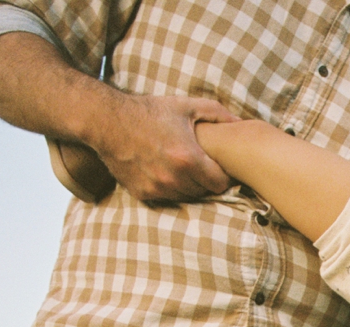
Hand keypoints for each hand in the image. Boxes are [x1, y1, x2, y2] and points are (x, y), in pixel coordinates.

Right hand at [88, 91, 239, 203]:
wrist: (108, 121)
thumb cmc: (149, 111)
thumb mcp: (186, 106)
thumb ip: (217, 114)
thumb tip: (241, 123)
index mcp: (188, 159)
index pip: (220, 184)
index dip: (222, 176)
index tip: (218, 166)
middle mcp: (173, 178)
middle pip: (204, 192)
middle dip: (205, 180)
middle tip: (199, 164)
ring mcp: (157, 188)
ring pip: (186, 196)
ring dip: (187, 185)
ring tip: (180, 166)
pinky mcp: (143, 194)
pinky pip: (166, 197)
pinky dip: (168, 187)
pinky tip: (162, 170)